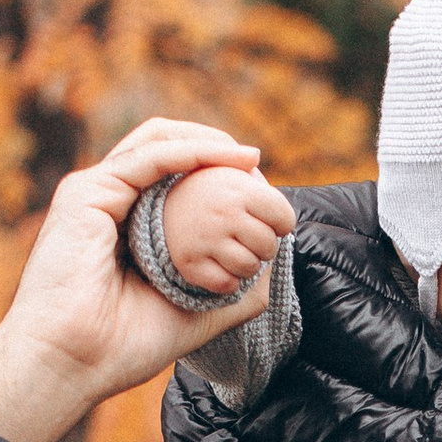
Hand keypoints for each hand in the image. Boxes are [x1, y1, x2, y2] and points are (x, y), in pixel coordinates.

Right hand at [0, 120, 296, 441]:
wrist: (70, 364)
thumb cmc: (119, 349)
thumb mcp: (191, 316)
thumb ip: (228, 293)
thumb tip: (270, 274)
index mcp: (124, 229)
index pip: (171, 184)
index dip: (214, 179)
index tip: (258, 191)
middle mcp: (107, 204)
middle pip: (164, 152)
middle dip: (213, 150)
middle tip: (255, 163)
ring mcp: (93, 194)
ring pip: (156, 142)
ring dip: (206, 143)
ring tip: (247, 157)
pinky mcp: (84, 193)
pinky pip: (146, 157)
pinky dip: (188, 152)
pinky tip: (224, 157)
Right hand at [160, 158, 292, 297]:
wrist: (157, 208)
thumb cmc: (206, 191)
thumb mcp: (228, 171)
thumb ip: (251, 172)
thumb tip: (254, 156)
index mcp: (238, 187)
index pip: (285, 218)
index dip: (280, 222)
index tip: (266, 218)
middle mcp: (222, 212)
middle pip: (269, 246)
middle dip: (263, 245)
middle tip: (244, 235)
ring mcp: (205, 239)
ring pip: (250, 268)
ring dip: (246, 264)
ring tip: (230, 249)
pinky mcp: (189, 263)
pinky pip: (227, 285)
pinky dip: (227, 281)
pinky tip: (216, 264)